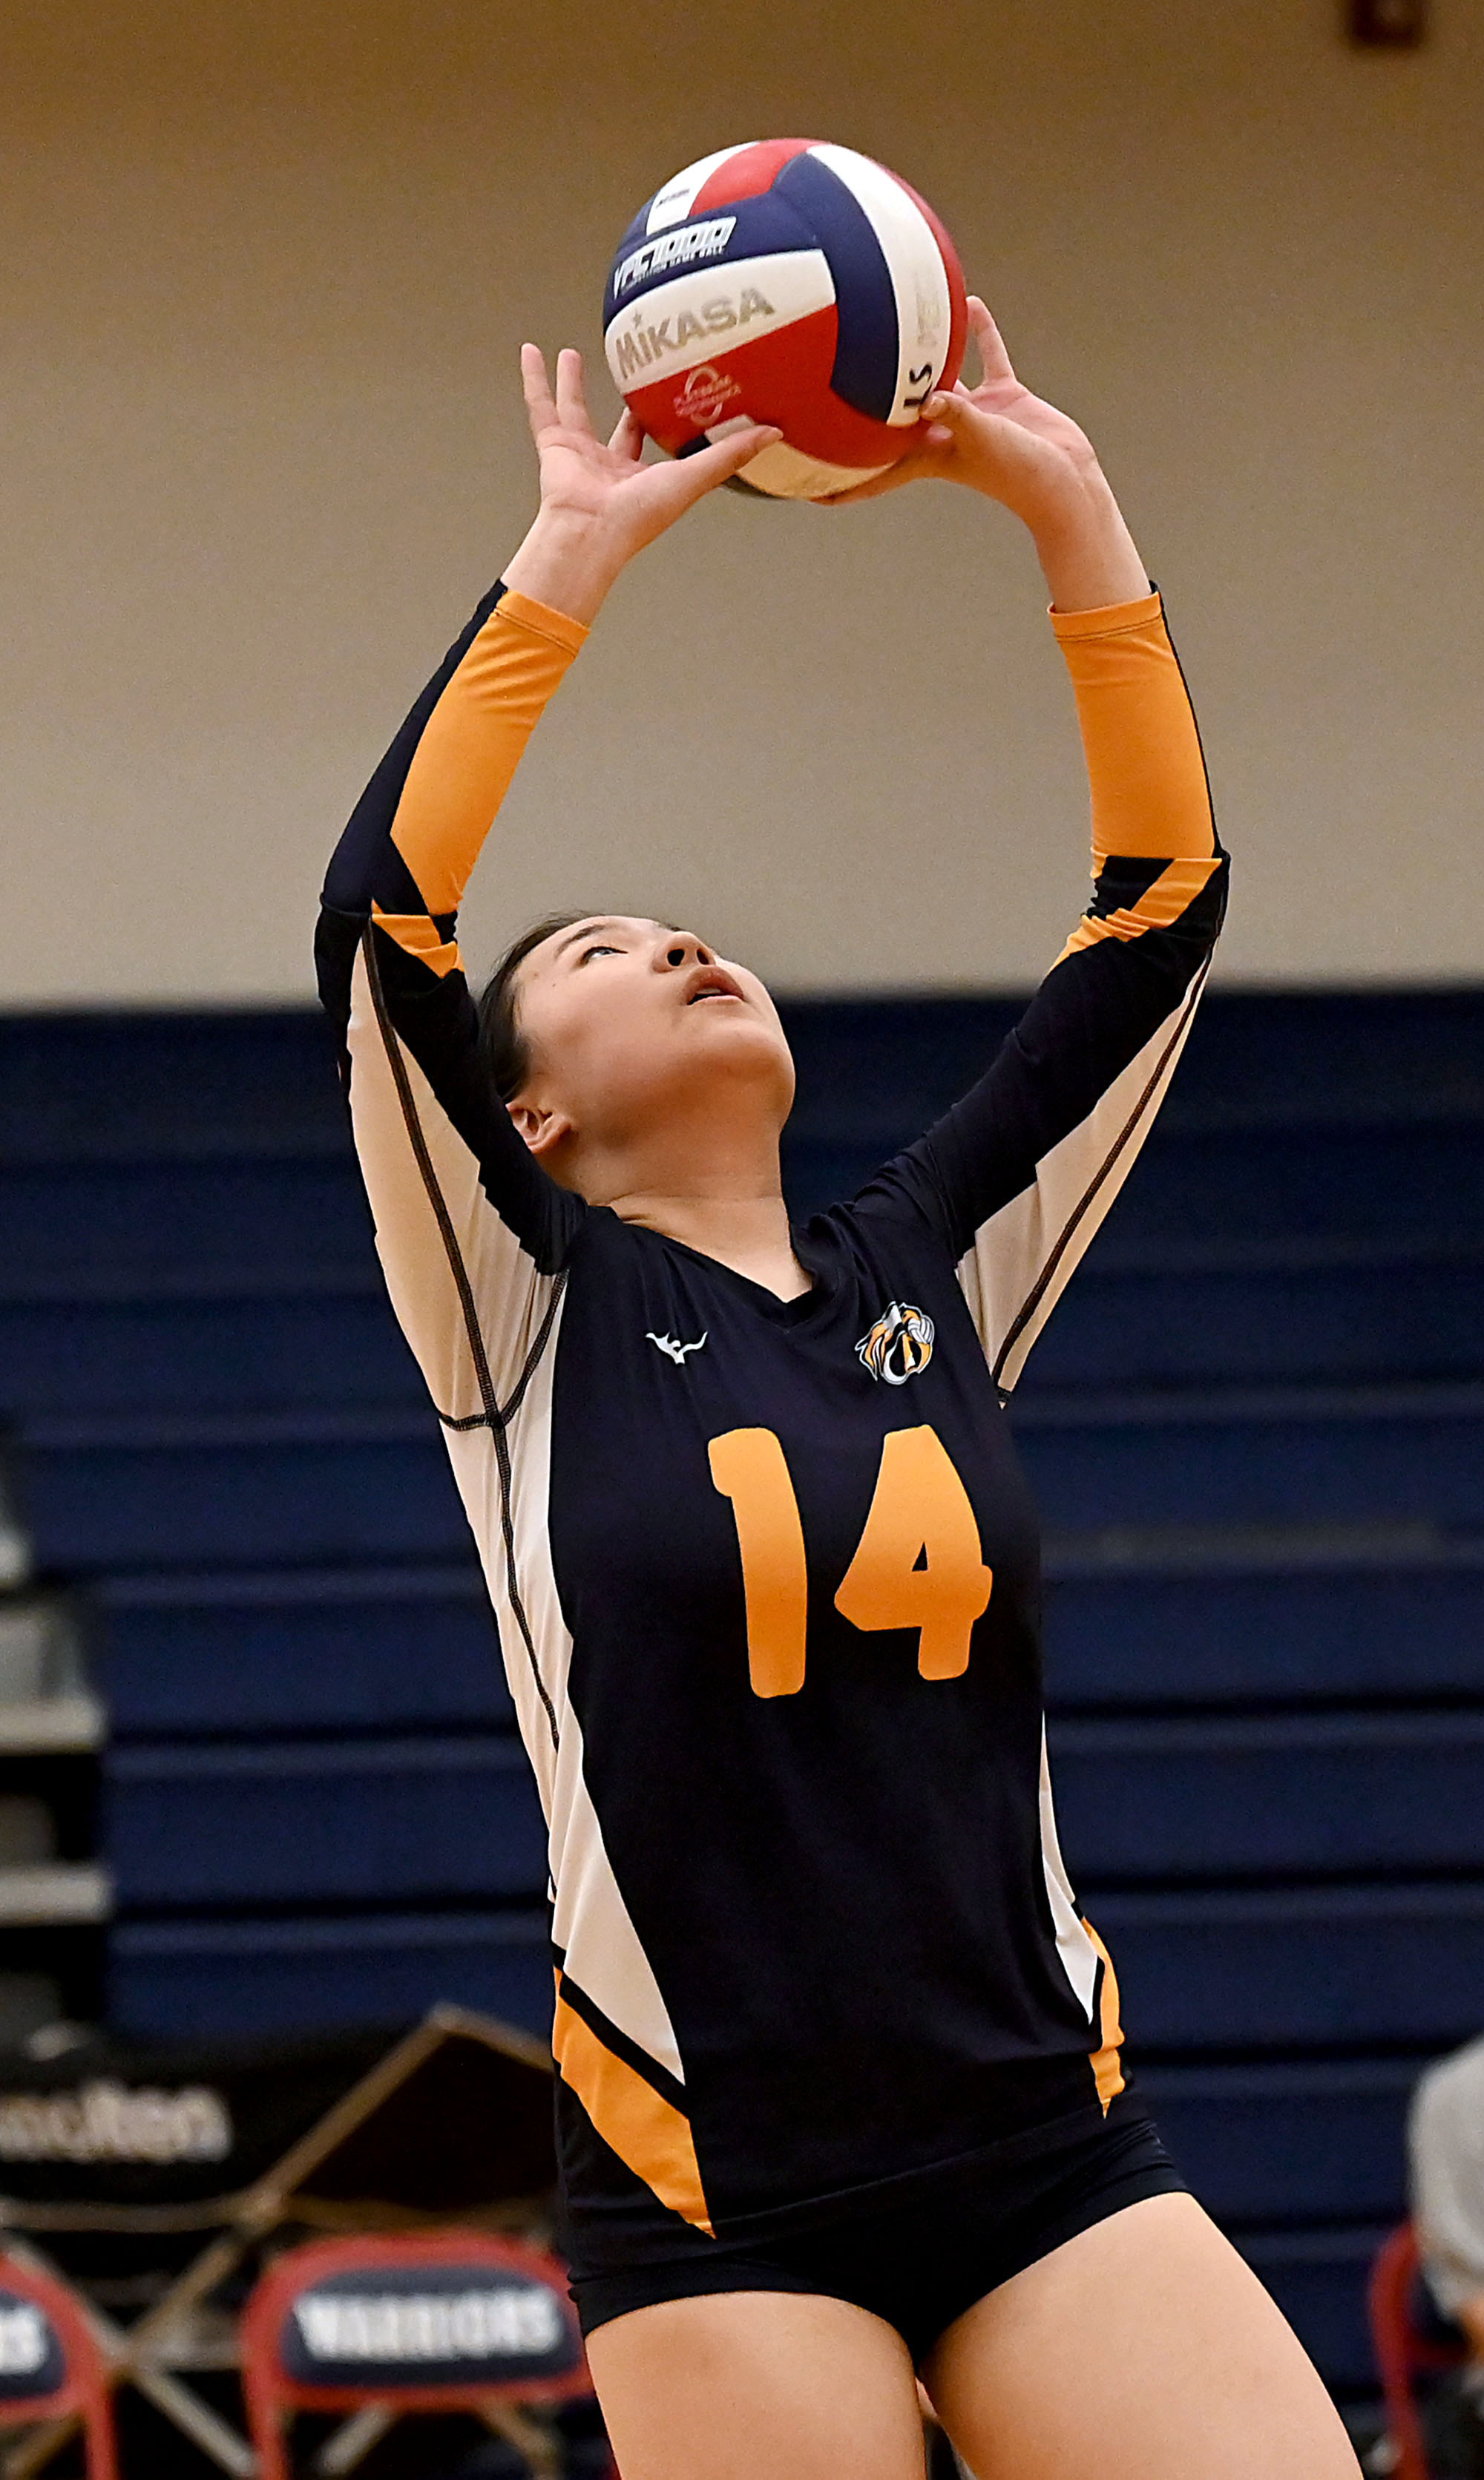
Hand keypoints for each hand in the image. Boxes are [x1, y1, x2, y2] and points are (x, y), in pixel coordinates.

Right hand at [502, 345, 780, 622]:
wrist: (591, 532)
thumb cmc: (639, 517)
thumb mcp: (693, 477)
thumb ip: (729, 454)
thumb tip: (773, 433)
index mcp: (642, 477)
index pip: (660, 443)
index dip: (670, 420)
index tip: (683, 393)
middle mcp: (610, 466)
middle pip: (620, 425)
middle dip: (627, 400)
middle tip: (634, 371)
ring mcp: (579, 455)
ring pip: (575, 410)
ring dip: (573, 383)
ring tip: (571, 354)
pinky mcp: (554, 446)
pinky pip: (541, 406)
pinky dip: (534, 380)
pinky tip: (530, 352)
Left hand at [826, 299, 1148, 610]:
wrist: (1066, 478)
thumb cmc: (1021, 473)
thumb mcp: (984, 442)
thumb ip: (956, 415)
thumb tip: (928, 397)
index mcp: (929, 456)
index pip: (873, 474)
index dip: (838, 482)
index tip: (797, 484)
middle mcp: (943, 433)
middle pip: (893, 419)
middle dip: (864, 409)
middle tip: (827, 386)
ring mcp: (973, 414)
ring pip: (939, 377)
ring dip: (923, 354)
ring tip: (899, 321)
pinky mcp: (1003, 396)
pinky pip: (987, 357)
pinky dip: (980, 334)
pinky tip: (970, 303)